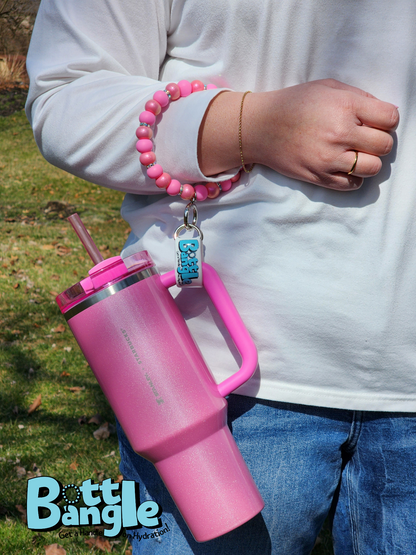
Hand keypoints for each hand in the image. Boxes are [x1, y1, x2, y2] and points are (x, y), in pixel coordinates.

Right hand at [243, 79, 398, 189]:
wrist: (261, 127)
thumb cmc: (293, 104)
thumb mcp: (327, 88)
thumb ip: (359, 97)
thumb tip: (385, 114)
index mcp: (345, 106)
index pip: (390, 119)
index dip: (387, 120)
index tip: (377, 121)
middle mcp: (340, 133)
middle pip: (384, 145)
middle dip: (379, 140)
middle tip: (366, 137)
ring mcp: (329, 158)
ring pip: (373, 168)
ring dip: (369, 161)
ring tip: (356, 154)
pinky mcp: (319, 177)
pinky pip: (352, 184)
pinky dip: (353, 177)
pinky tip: (344, 166)